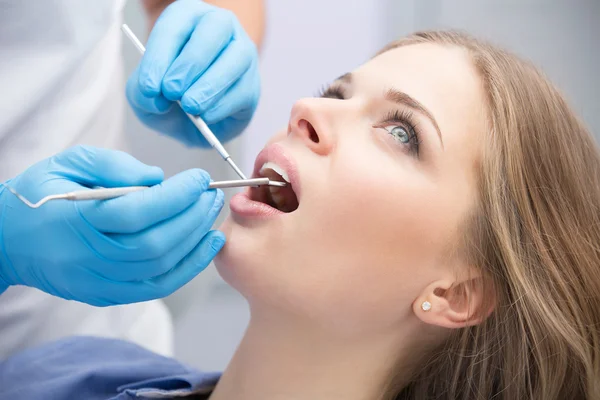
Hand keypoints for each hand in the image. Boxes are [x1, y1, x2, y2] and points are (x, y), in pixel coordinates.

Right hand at [0, 146, 224, 305]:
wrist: (8, 240)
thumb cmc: (40, 196)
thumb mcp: (69, 164)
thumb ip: (114, 166)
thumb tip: (159, 179)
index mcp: (76, 220)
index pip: (137, 212)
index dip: (176, 196)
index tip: (198, 178)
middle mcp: (88, 256)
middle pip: (155, 242)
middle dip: (192, 217)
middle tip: (211, 196)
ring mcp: (98, 281)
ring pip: (160, 267)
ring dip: (195, 241)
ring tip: (211, 216)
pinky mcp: (106, 294)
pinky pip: (156, 287)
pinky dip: (187, 268)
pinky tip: (205, 246)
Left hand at [126, 0, 259, 146]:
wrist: (195, 121)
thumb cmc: (170, 96)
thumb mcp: (145, 95)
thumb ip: (143, 94)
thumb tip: (159, 99)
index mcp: (187, 17)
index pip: (175, 25)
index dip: (160, 55)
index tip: (149, 86)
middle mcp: (220, 26)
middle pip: (213, 30)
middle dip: (190, 63)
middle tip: (171, 91)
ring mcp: (242, 53)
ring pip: (235, 58)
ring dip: (210, 85)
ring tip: (190, 107)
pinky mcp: (252, 83)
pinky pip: (243, 90)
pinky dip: (223, 105)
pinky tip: (206, 116)